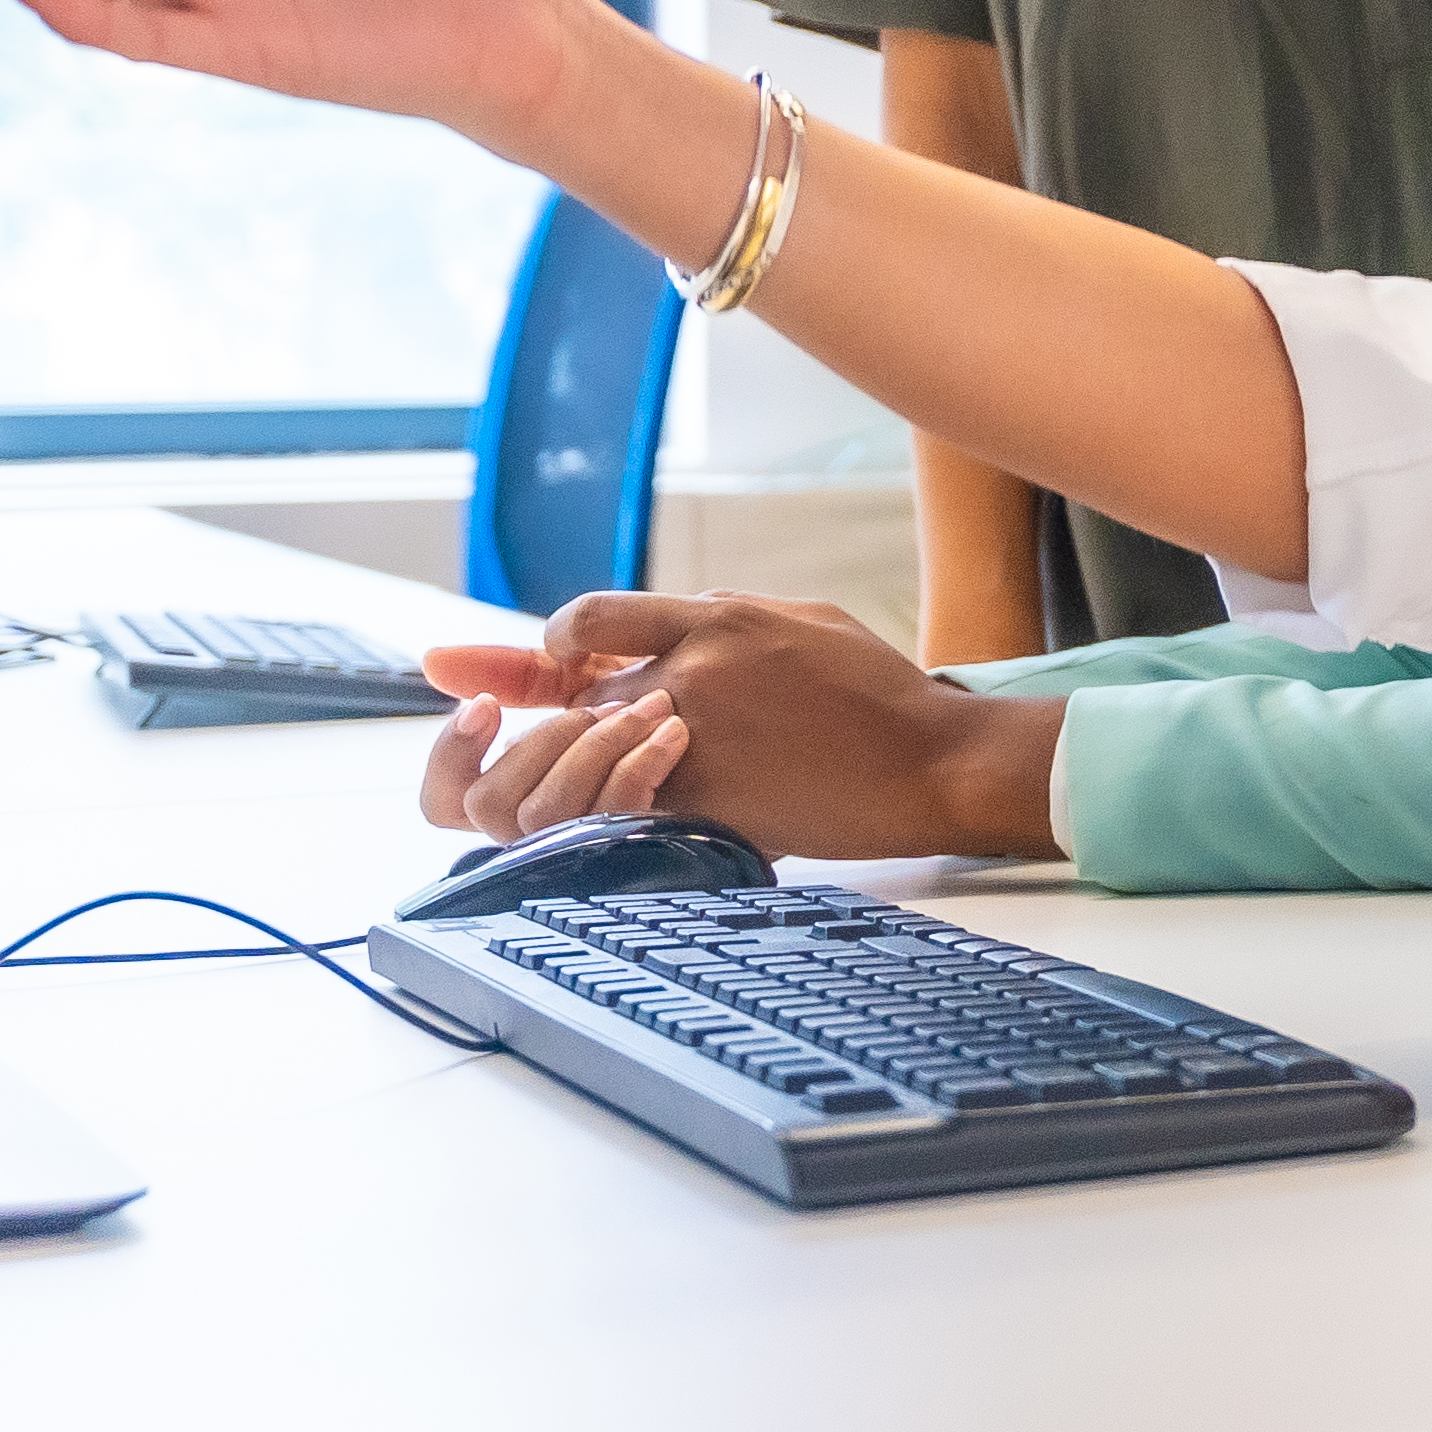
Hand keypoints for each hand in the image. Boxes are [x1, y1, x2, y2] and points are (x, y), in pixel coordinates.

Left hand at [416, 591, 1064, 863]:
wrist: (928, 761)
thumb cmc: (877, 693)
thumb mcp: (802, 621)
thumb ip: (728, 617)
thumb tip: (674, 623)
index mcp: (715, 621)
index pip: (589, 620)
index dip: (551, 643)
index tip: (545, 662)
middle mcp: (690, 675)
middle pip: (574, 700)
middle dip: (545, 718)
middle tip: (503, 733)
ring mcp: (693, 744)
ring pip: (584, 760)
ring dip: (575, 770)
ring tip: (582, 780)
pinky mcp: (705, 804)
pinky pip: (622, 811)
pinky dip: (613, 813)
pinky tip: (623, 815)